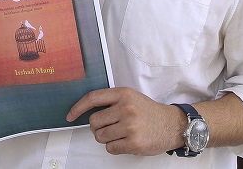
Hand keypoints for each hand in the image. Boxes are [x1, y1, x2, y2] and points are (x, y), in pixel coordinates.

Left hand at [66, 87, 185, 155]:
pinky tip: (126, 141)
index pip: (93, 98)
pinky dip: (114, 147)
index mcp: (124, 94)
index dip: (78, 107)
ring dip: (106, 138)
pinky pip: (110, 148)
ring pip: (100, 136)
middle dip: (98, 127)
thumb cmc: (148, 112)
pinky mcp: (134, 143)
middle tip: (110, 126)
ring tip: (120, 134)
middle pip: (94, 122)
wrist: (172, 125)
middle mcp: (126, 108)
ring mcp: (130, 126)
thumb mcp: (131, 98)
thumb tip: (86, 112)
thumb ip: (111, 101)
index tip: (70, 116)